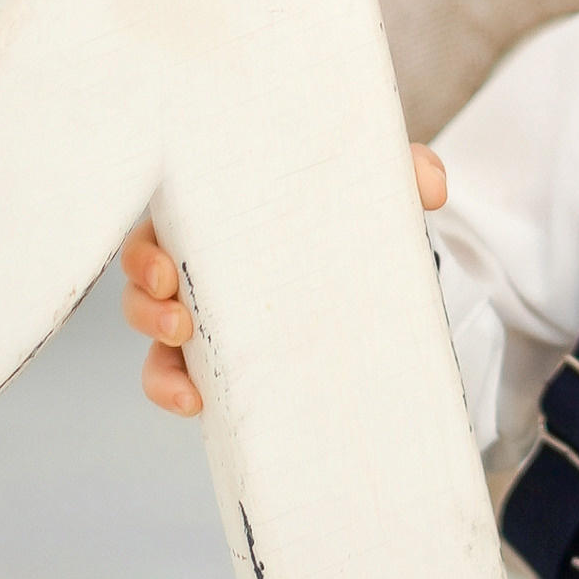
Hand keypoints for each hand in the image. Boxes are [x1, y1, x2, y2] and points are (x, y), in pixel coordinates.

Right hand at [121, 146, 448, 416]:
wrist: (371, 253)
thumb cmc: (350, 204)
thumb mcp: (377, 183)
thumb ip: (407, 172)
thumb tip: (434, 188)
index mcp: (216, 212)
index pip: (159, 226)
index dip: (146, 251)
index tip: (167, 270)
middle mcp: (200, 262)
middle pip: (143, 284)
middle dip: (145, 307)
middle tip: (179, 321)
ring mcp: (210, 312)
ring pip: (155, 336)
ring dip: (158, 360)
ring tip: (188, 383)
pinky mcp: (227, 352)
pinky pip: (182, 375)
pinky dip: (176, 391)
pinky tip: (197, 406)